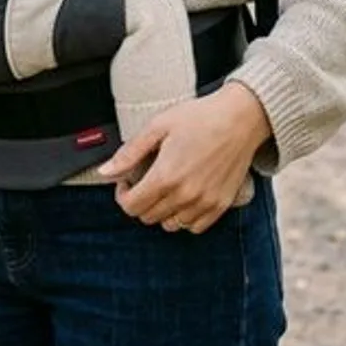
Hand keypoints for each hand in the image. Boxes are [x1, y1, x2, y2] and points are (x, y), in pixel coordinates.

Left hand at [97, 82, 269, 234]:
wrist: (240, 119)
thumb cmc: (200, 117)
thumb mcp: (158, 126)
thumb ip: (130, 152)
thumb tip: (105, 171)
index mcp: (165, 176)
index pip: (132, 207)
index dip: (123, 195)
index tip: (127, 182)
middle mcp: (185, 195)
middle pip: (148, 217)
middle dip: (140, 200)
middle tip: (145, 180)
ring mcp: (204, 203)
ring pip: (170, 225)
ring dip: (161, 210)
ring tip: (166, 187)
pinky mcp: (220, 206)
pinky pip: (194, 227)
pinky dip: (184, 217)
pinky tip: (184, 196)